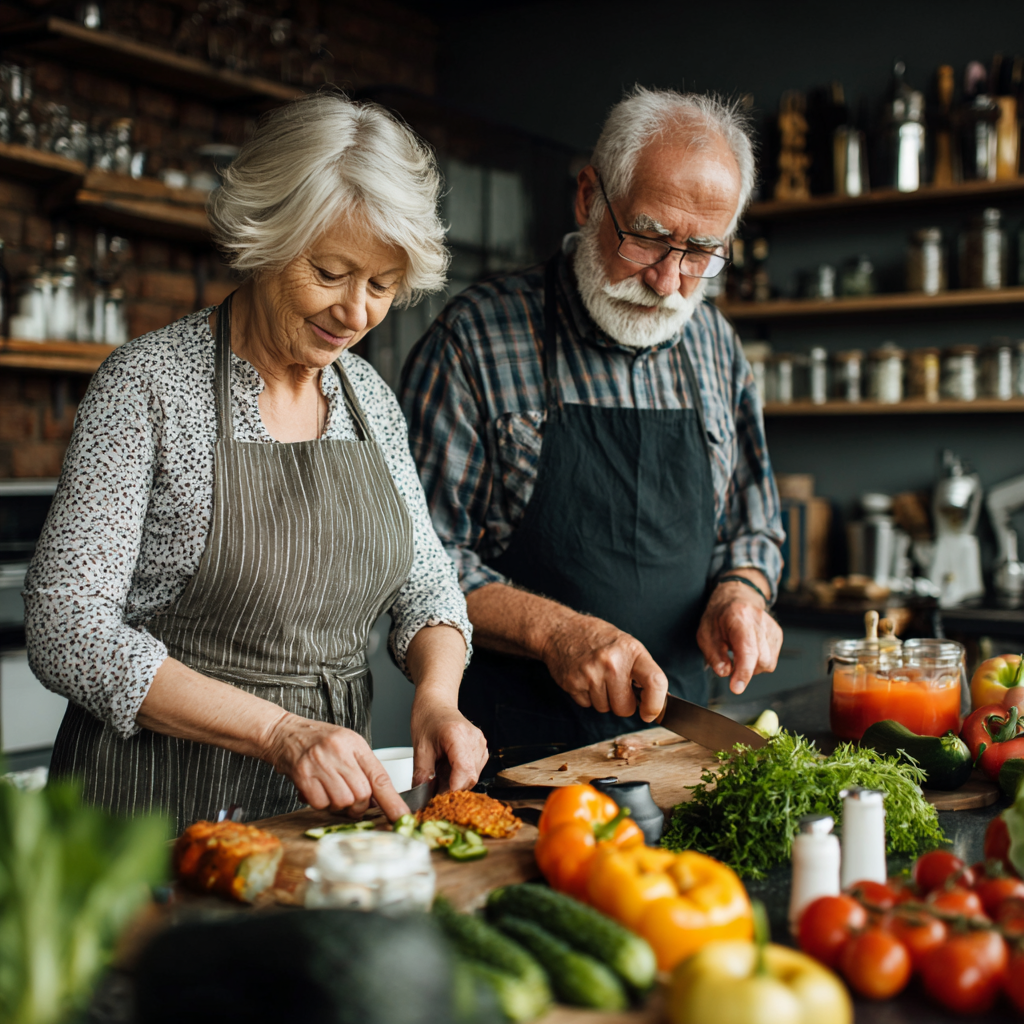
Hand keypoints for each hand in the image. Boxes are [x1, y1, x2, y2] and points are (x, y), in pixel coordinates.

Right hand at [262, 713, 409, 821]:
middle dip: (359, 804)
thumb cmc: (318, 740)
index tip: (402, 818)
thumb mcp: (347, 745)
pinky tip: (316, 790)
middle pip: (362, 794)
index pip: (380, 777)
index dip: (392, 802)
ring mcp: (320, 763)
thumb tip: (378, 801)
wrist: (283, 732)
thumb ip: (363, 769)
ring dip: (339, 805)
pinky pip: (320, 803)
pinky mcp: (302, 775)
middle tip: (351, 800)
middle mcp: (339, 752)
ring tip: (331, 791)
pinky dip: (320, 803)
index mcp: (355, 744)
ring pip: (343, 801)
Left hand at [410, 691, 488, 790]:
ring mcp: (480, 744)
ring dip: (456, 782)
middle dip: (452, 788)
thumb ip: (422, 774)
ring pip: (473, 777)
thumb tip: (422, 798)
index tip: (438, 798)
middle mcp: (474, 739)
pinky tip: (449, 767)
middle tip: (433, 786)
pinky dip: (461, 775)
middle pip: (470, 777)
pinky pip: (474, 771)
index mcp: (457, 735)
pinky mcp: (481, 749)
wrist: (437, 702)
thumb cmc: (428, 718)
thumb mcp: (419, 747)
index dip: (452, 789)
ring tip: (440, 770)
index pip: (464, 771)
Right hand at [541, 613, 667, 722]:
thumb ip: (641, 671)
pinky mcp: (573, 683)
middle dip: (622, 704)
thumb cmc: (597, 638)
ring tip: (597, 676)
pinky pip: (587, 705)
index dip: (655, 704)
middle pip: (625, 708)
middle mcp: (612, 662)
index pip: (655, 682)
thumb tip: (656, 703)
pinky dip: (587, 697)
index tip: (649, 714)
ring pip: (605, 709)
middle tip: (615, 685)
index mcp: (631, 650)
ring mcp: (591, 673)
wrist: (561, 629)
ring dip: (603, 699)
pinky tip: (585, 678)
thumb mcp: (626, 645)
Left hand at [697, 579, 781, 694]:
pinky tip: (749, 651)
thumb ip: (714, 655)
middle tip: (731, 664)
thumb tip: (725, 673)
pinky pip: (772, 658)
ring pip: (769, 662)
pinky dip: (759, 661)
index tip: (736, 687)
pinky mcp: (777, 634)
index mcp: (739, 618)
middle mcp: (760, 621)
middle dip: (746, 670)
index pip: (747, 651)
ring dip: (753, 667)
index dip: (743, 673)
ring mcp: (771, 627)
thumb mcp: (706, 635)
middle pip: (762, 660)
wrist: (735, 598)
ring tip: (739, 654)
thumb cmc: (719, 616)